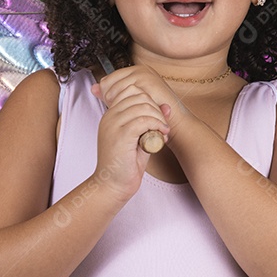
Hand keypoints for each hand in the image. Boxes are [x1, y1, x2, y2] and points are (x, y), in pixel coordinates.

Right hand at [90, 65, 179, 199]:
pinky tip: (161, 136)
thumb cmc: (125, 164)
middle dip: (155, 108)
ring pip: (142, 106)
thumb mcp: (140, 138)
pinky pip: (143, 120)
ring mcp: (113, 125)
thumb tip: (166, 105)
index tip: (156, 117)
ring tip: (162, 133)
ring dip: (158, 118)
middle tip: (162, 126)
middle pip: (138, 95)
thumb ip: (151, 121)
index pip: (131, 90)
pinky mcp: (120, 136)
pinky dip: (156, 126)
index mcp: (111, 115)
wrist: (113, 185)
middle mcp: (109, 116)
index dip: (149, 100)